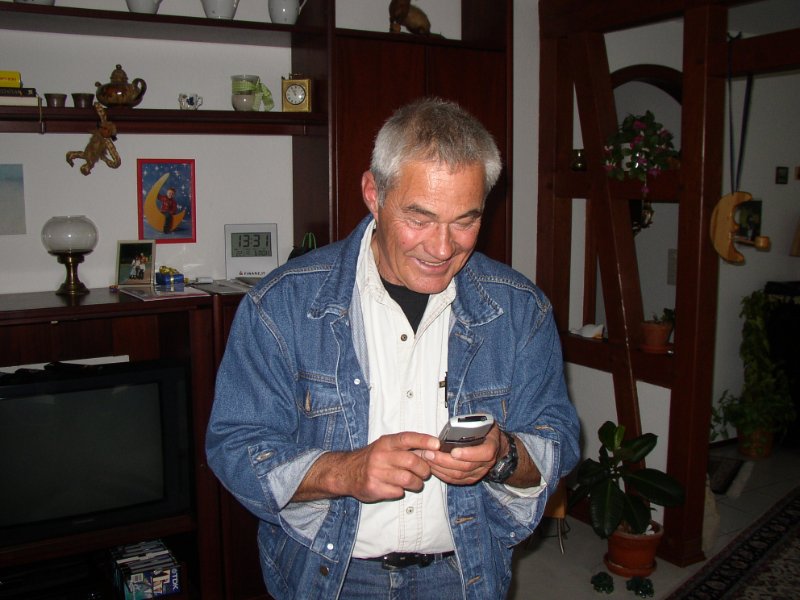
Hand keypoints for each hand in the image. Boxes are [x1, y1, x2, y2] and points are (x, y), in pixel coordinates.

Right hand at [297, 431, 439, 502]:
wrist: (347, 472)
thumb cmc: (373, 458)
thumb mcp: (386, 446)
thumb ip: (406, 447)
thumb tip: (433, 449)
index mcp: (386, 442)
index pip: (407, 438)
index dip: (423, 440)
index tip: (437, 444)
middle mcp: (381, 455)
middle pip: (411, 461)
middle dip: (424, 469)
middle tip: (425, 473)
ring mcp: (377, 472)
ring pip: (408, 479)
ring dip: (416, 483)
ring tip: (415, 483)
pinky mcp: (374, 487)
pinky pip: (397, 491)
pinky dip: (402, 491)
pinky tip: (397, 488)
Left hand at [423, 425, 503, 484]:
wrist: (494, 447)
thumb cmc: (485, 431)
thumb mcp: (482, 422)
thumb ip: (472, 423)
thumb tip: (456, 423)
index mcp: (491, 446)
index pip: (484, 453)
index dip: (468, 454)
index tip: (453, 451)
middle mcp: (486, 463)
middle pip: (466, 466)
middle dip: (445, 460)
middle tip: (429, 453)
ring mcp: (478, 473)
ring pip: (458, 475)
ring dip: (440, 467)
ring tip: (426, 458)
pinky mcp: (470, 479)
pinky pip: (454, 480)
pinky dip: (441, 474)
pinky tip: (431, 466)